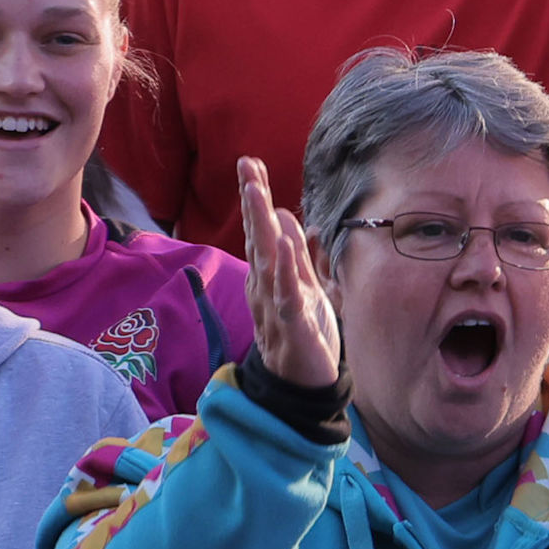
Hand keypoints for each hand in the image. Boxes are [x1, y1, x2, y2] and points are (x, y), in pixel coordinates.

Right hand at [236, 155, 344, 390]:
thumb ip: (292, 253)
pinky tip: (284, 247)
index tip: (250, 163)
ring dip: (262, 228)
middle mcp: (265, 287)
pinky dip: (284, 271)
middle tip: (246, 166)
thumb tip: (282, 214)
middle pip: (257, 239)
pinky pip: (286, 295)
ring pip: (266, 262)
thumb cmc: (302, 332)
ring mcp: (275, 306)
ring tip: (260, 194)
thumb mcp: (301, 286)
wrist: (303, 385)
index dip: (255, 198)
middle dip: (252, 202)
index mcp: (268, 276)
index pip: (260, 230)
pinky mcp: (293, 327)